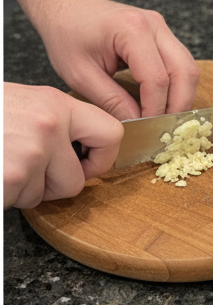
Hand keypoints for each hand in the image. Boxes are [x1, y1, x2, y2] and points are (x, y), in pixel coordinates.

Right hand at [4, 82, 122, 208]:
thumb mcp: (16, 105)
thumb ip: (50, 122)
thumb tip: (82, 147)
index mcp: (53, 103)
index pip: (110, 132)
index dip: (101, 157)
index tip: (86, 163)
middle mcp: (48, 124)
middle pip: (78, 178)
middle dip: (54, 184)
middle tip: (25, 170)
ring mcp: (32, 152)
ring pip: (50, 194)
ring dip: (26, 189)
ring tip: (2, 164)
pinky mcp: (14, 175)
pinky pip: (24, 200)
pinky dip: (7, 195)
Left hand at [34, 0, 199, 119]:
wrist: (65, 5)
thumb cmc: (66, 33)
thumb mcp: (81, 74)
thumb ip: (112, 101)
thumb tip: (138, 124)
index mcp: (131, 30)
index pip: (157, 80)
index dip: (155, 109)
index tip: (146, 127)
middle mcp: (153, 25)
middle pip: (185, 73)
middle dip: (178, 106)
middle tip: (164, 128)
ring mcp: (162, 28)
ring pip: (189, 70)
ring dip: (182, 97)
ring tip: (166, 116)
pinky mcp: (163, 35)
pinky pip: (182, 65)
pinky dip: (178, 87)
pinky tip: (165, 101)